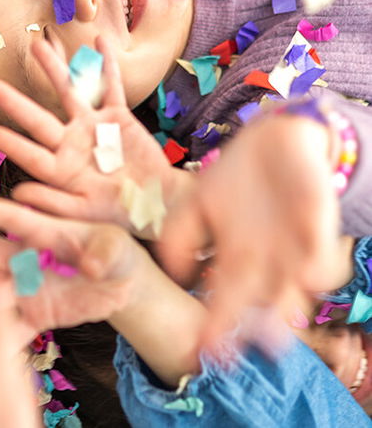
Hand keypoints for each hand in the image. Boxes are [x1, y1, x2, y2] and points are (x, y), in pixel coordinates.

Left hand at [0, 35, 189, 234]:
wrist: (161, 204)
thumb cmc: (123, 215)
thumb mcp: (88, 213)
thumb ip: (54, 204)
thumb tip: (18, 194)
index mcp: (60, 171)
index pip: (32, 156)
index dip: (15, 145)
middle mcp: (71, 144)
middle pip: (39, 120)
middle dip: (16, 103)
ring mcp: (92, 127)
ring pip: (70, 93)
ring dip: (55, 69)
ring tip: (37, 44)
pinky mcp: (118, 117)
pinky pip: (111, 86)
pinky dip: (106, 64)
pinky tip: (99, 40)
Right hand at [0, 195, 141, 335]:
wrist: (123, 284)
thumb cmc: (115, 254)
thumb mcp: (115, 247)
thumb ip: (102, 254)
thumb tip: (90, 267)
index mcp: (44, 233)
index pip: (14, 220)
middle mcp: (27, 260)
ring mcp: (28, 289)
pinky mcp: (36, 315)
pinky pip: (11, 330)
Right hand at [160, 112, 343, 351]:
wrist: (278, 138)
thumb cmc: (238, 177)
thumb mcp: (197, 202)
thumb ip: (178, 236)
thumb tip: (169, 272)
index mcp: (239, 262)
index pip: (227, 304)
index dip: (216, 329)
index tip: (202, 353)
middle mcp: (271, 262)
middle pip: (270, 307)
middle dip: (261, 332)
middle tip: (244, 352)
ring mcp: (297, 246)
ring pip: (297, 290)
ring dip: (288, 311)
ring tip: (273, 334)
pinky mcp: (319, 222)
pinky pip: (322, 253)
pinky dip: (317, 266)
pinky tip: (307, 279)